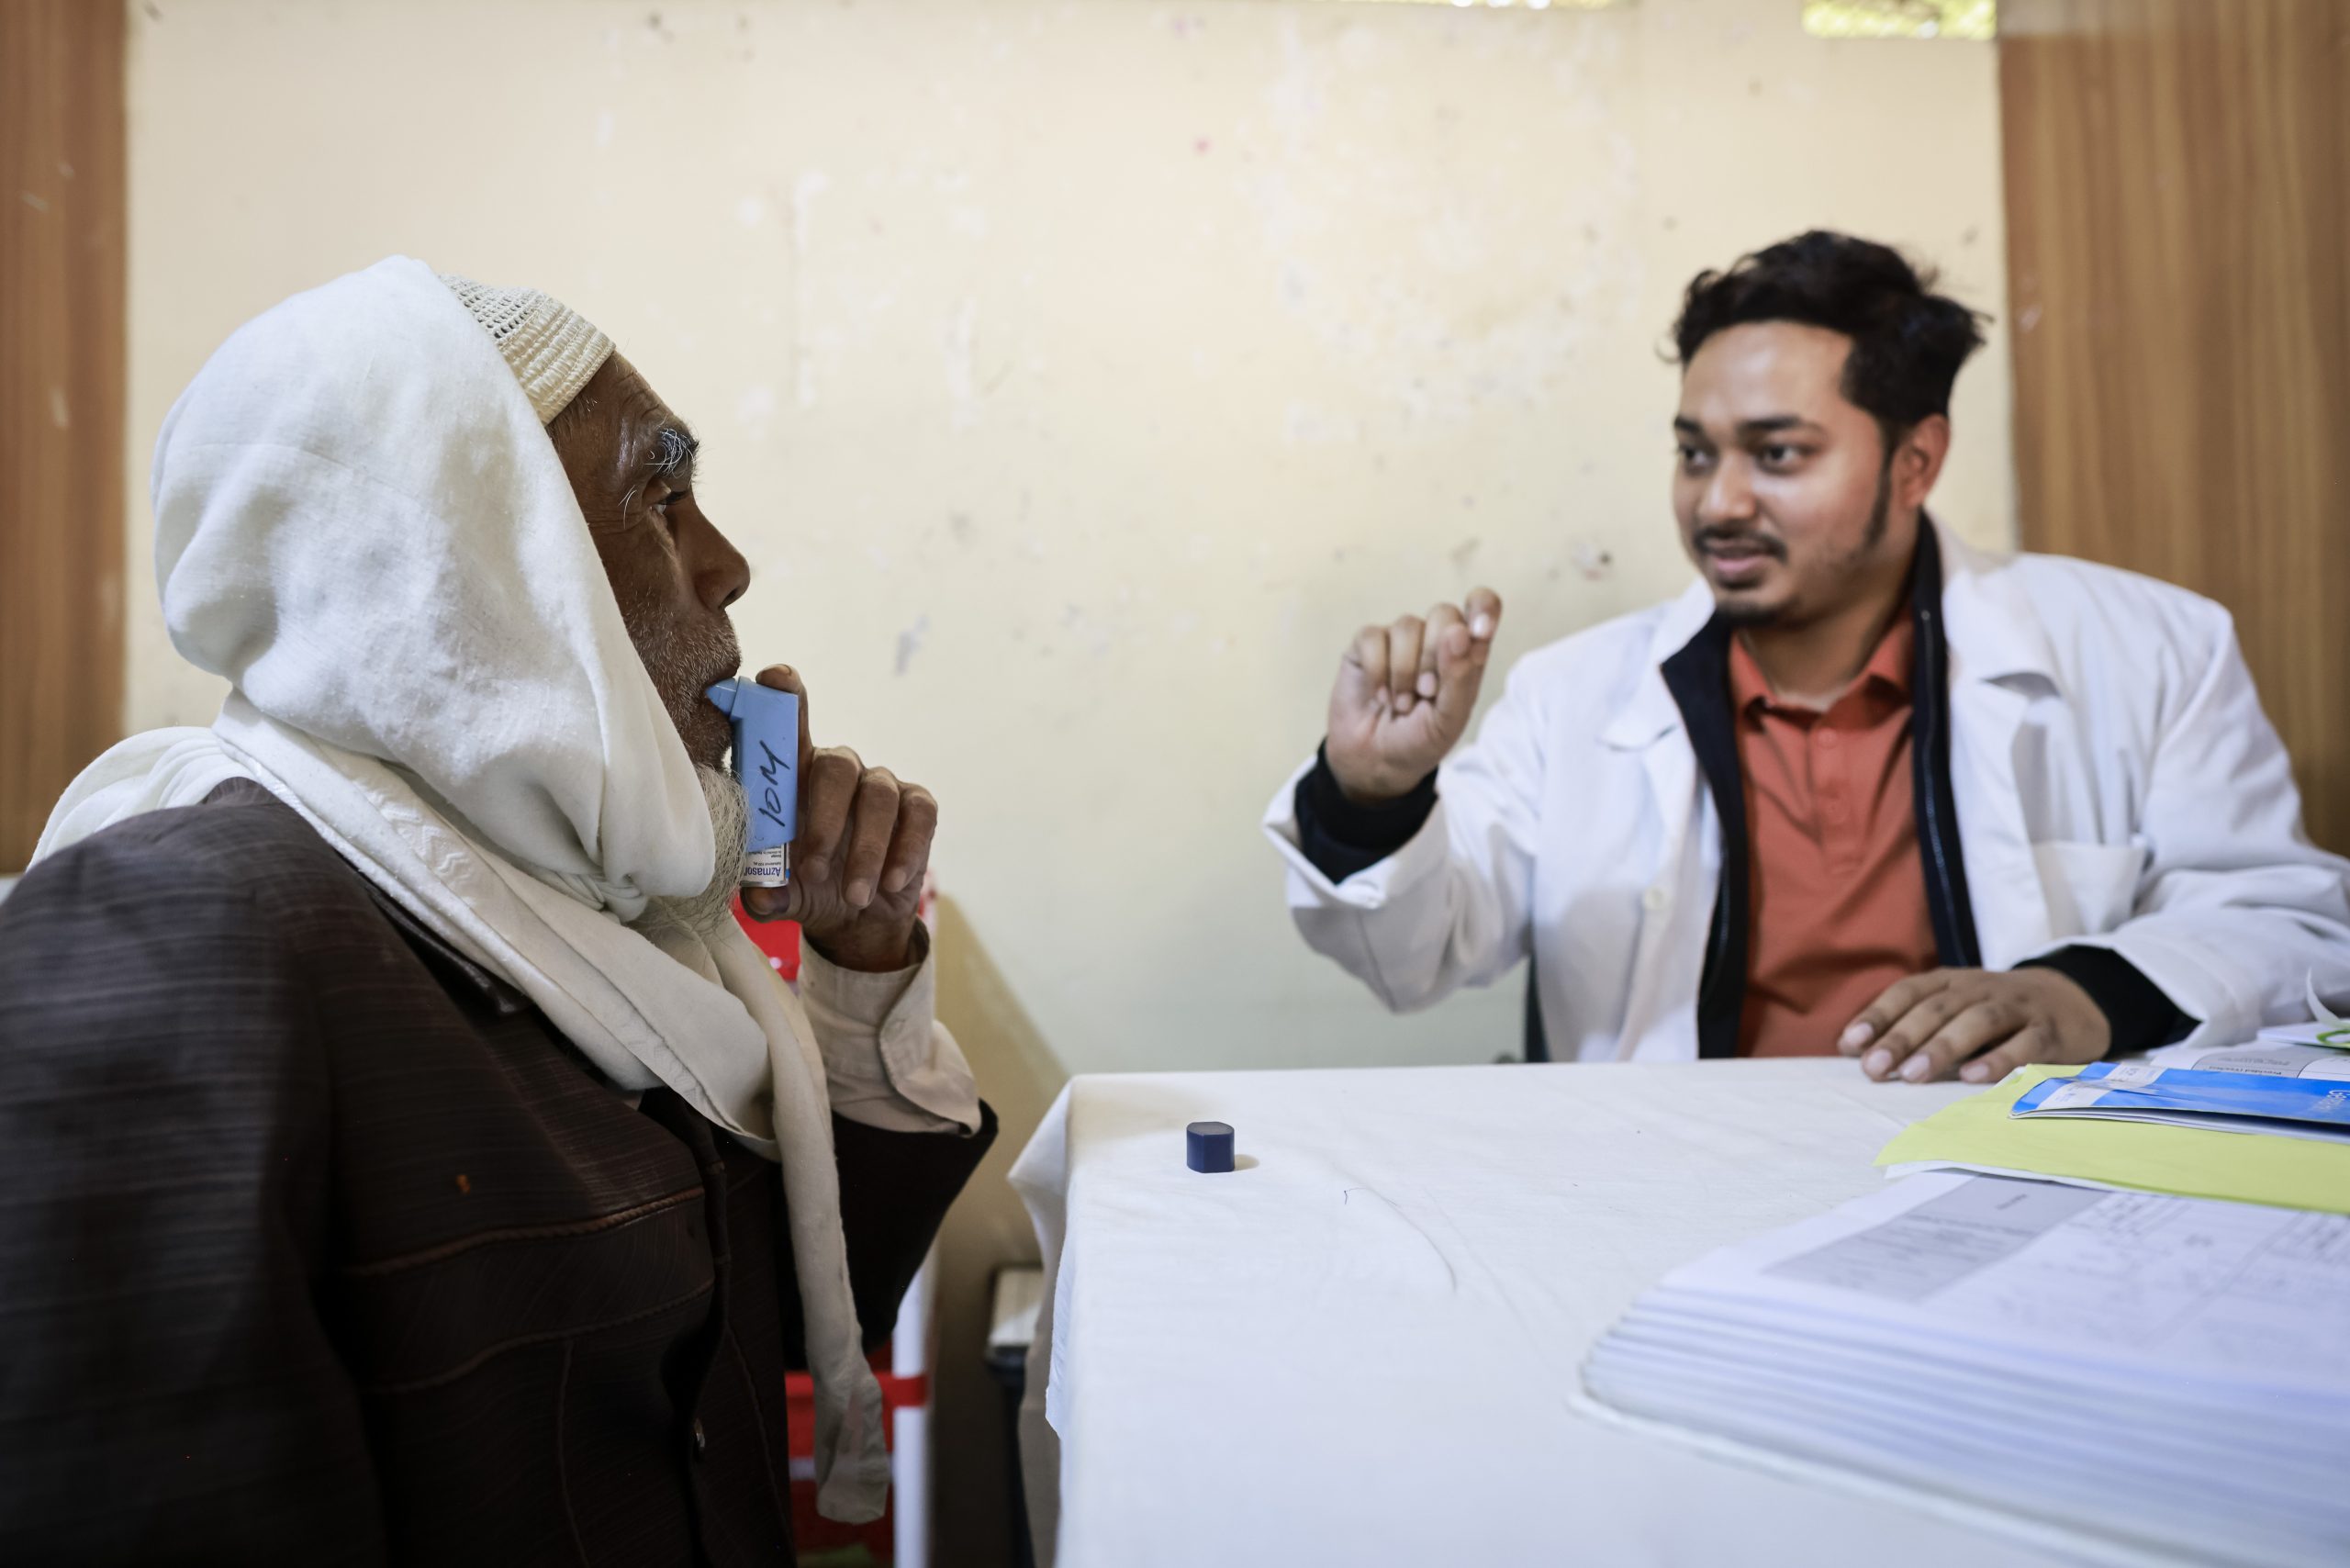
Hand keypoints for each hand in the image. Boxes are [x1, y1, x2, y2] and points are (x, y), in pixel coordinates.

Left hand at [738, 665, 935, 972]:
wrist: (856, 918)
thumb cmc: (807, 888)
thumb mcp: (779, 894)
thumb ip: (765, 891)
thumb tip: (763, 895)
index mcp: (793, 776)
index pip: (787, 724)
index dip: (783, 696)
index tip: (775, 678)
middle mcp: (837, 770)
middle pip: (836, 765)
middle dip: (826, 819)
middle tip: (814, 869)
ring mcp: (880, 785)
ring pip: (879, 796)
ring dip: (866, 851)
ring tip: (854, 895)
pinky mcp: (917, 807)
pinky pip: (918, 815)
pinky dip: (904, 852)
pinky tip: (890, 884)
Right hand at [1324, 588, 1502, 804]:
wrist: (1375, 760)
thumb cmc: (1419, 740)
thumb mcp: (1449, 719)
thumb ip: (1460, 677)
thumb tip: (1458, 631)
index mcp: (1465, 652)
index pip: (1483, 606)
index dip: (1483, 608)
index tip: (1479, 631)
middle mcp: (1434, 638)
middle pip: (1444, 613)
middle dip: (1436, 656)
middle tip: (1427, 693)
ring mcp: (1400, 639)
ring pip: (1408, 625)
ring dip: (1405, 672)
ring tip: (1402, 704)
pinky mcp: (1367, 645)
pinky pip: (1373, 637)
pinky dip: (1377, 671)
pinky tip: (1379, 695)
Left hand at [1840, 967, 2110, 1084]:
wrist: (2072, 1000)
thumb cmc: (1995, 1012)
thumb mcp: (1955, 1007)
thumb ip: (1912, 1025)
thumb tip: (1855, 1051)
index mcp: (1950, 982)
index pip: (1907, 992)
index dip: (1878, 1015)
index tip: (1850, 1044)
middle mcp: (1979, 988)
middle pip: (1936, 1008)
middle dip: (1902, 1037)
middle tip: (1875, 1068)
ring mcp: (2016, 1007)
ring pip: (1976, 1021)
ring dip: (1942, 1047)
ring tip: (1913, 1075)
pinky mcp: (2049, 1031)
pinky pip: (2024, 1044)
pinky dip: (1998, 1060)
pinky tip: (1973, 1078)